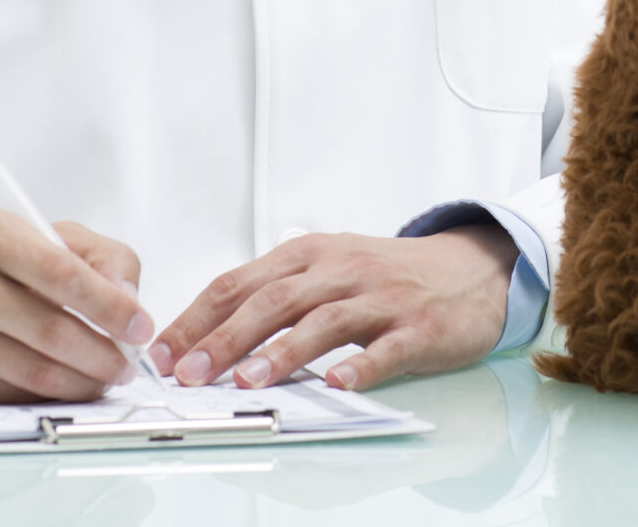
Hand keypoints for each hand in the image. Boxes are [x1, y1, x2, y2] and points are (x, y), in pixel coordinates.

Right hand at [0, 211, 151, 402]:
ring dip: (83, 381)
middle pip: (50, 330)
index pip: (59, 272)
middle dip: (103, 354)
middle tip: (129, 365)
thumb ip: (104, 259)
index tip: (141, 327)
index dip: (108, 305)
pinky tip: (67, 384)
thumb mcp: (52, 239)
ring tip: (107, 377)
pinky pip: (11, 393)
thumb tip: (130, 301)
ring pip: (34, 371)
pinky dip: (50, 395)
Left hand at [151, 224, 517, 392]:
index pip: (240, 283)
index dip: (198, 318)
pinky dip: (361, 365)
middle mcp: (340, 270)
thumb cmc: (388, 274)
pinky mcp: (418, 326)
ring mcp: (380, 297)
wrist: (472, 267)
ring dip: (282, 352)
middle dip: (224, 339)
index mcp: (309, 254)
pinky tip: (338, 383)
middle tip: (190, 373)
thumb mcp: (328, 269)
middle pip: (273, 301)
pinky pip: (386, 347)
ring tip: (249, 381)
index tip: (165, 352)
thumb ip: (277, 294)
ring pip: (323, 321)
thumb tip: (208, 334)